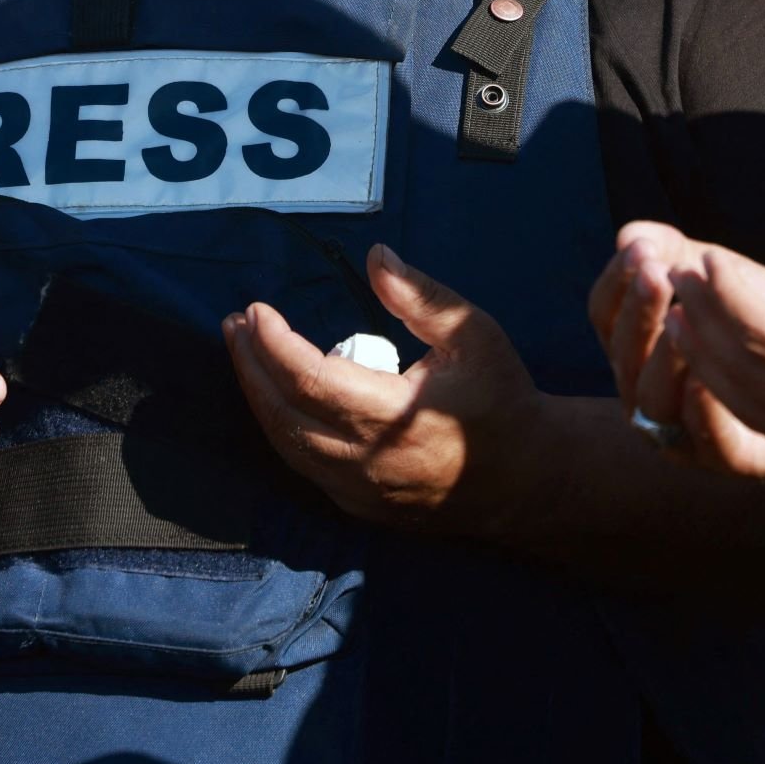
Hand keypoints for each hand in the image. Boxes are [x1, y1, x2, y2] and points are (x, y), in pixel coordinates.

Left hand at [223, 244, 540, 531]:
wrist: (528, 481)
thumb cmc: (501, 400)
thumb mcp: (472, 335)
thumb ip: (421, 296)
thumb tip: (375, 256)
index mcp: (393, 417)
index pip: (310, 379)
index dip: (274, 344)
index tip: (255, 309)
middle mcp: (366, 462)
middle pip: (282, 415)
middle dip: (250, 365)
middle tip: (236, 323)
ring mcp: (358, 492)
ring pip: (285, 445)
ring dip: (257, 396)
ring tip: (245, 351)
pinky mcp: (358, 507)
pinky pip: (303, 465)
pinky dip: (281, 427)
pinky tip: (274, 394)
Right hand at [590, 223, 764, 480]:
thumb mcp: (724, 279)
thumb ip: (678, 252)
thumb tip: (627, 233)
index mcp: (639, 345)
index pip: (604, 311)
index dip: (617, 280)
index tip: (641, 248)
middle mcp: (647, 389)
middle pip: (620, 351)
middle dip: (639, 310)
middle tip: (661, 274)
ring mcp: (681, 430)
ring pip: (650, 398)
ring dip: (663, 356)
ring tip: (684, 317)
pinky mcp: (726, 458)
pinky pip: (704, 440)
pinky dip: (702, 411)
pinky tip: (709, 376)